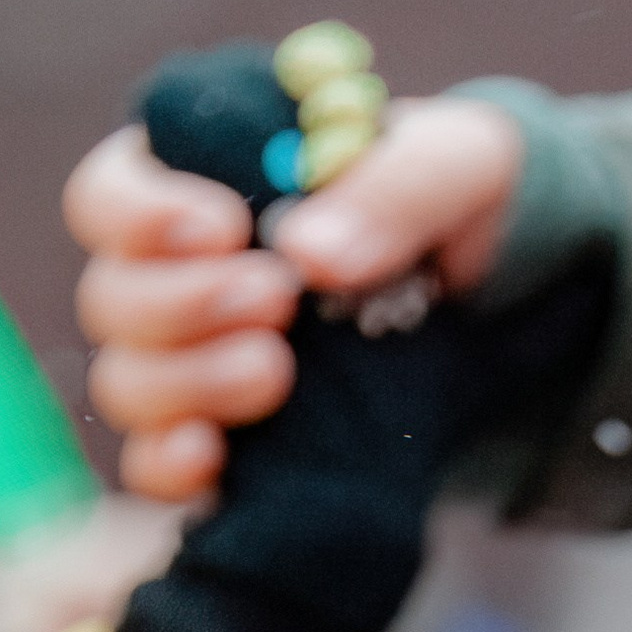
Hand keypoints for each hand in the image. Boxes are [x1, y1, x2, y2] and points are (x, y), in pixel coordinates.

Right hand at [66, 95, 524, 501]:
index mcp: (206, 182)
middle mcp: (182, 277)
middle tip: (277, 302)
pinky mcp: (232, 443)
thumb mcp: (465, 165)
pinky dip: (171, 464)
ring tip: (277, 374)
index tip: (224, 229)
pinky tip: (214, 458)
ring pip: (129, 383)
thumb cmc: (474, 208)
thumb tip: (307, 253)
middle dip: (181, 304)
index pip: (110, 195)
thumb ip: (396, 186)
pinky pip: (157, 465)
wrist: (521, 309)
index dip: (141, 215)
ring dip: (188, 382)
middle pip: (111, 298)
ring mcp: (200, 366)